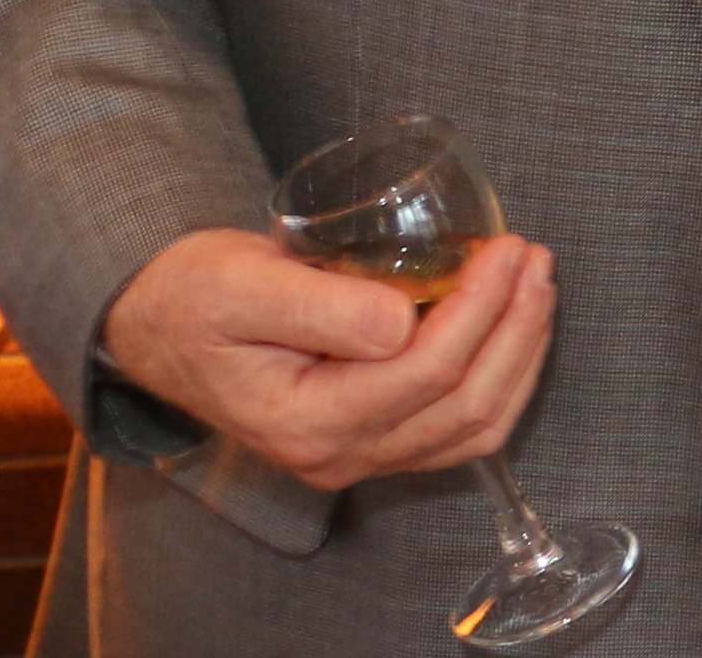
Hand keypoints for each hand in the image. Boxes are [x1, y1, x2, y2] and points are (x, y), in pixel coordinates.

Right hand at [98, 225, 558, 491]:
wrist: (165, 325)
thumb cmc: (196, 297)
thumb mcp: (241, 285)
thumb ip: (320, 305)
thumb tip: (403, 318)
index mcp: (304, 421)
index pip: (425, 374)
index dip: (481, 309)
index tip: (507, 248)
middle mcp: (337, 453)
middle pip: (464, 407)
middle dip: (516, 330)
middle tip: (535, 260)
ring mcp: (359, 453)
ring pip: (474, 427)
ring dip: (521, 355)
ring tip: (537, 284)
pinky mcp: (375, 438)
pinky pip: (460, 427)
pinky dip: (502, 376)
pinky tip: (514, 323)